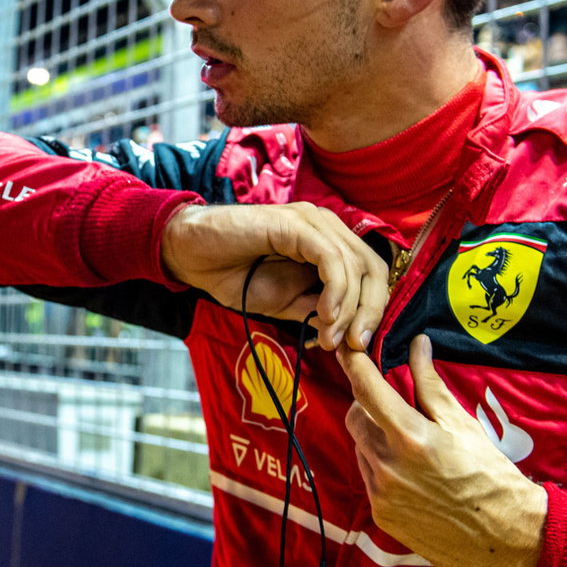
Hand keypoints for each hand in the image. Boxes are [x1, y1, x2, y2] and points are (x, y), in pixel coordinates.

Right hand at [160, 201, 386, 348]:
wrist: (192, 253)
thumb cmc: (235, 273)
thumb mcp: (285, 302)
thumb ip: (316, 311)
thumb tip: (348, 333)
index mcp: (329, 243)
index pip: (370, 274)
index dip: (374, 310)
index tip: (359, 345)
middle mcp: (327, 227)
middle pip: (372, 268)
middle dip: (372, 311)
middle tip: (355, 345)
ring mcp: (313, 221)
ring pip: (355, 265)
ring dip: (350, 309)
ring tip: (330, 338)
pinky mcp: (296, 223)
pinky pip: (331, 259)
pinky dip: (334, 291)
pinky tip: (324, 315)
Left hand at [338, 335, 546, 566]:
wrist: (505, 536)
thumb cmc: (489, 474)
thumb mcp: (462, 424)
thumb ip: (431, 384)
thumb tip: (417, 344)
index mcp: (410, 438)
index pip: (367, 389)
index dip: (352, 364)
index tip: (346, 349)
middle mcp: (388, 466)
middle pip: (355, 418)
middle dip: (367, 405)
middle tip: (392, 405)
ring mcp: (381, 493)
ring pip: (360, 448)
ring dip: (374, 437)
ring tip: (408, 444)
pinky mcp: (381, 514)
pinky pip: (368, 477)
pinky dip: (380, 466)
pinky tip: (409, 472)